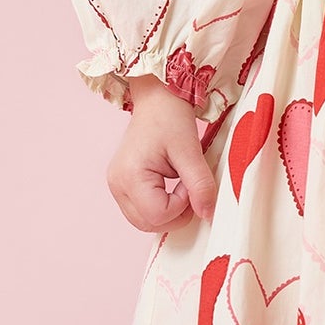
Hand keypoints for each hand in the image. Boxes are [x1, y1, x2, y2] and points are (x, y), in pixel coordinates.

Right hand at [108, 74, 215, 231]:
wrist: (157, 100)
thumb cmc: (170, 118)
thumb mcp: (191, 151)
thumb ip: (200, 185)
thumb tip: (208, 215)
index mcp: (130, 176)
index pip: (158, 216)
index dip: (182, 205)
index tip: (189, 181)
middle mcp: (117, 185)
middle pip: (149, 224)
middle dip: (175, 213)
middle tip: (187, 186)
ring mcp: (116, 187)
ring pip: (145, 222)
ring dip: (168, 211)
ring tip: (178, 184)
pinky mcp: (121, 185)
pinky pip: (142, 211)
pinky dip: (160, 206)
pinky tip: (169, 186)